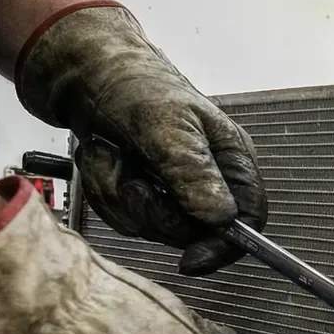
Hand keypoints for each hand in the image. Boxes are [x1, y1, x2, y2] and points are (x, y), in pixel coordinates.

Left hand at [16, 3, 265, 275]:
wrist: (84, 73)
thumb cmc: (134, 84)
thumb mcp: (165, 124)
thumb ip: (193, 172)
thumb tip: (222, 218)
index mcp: (230, 159)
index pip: (249, 219)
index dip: (226, 247)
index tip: (191, 260)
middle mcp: (208, 179)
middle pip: (193, 232)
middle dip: (152, 210)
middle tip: (131, 176)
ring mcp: (173, 190)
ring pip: (152, 227)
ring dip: (120, 195)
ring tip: (114, 156)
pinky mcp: (142, 194)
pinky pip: (125, 218)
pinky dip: (105, 191)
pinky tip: (105, 159)